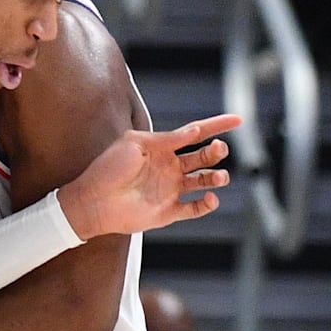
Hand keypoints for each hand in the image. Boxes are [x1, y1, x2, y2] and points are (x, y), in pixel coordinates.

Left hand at [58, 113, 240, 238]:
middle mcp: (170, 168)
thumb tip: (194, 130)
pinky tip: (209, 198)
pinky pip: (195, 208)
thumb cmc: (108, 168)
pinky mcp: (169, 211)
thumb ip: (166, 139)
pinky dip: (207, 203)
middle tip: (217, 149)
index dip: (217, 125)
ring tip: (218, 176)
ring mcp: (171, 189)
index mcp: (162, 147)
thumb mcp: (135, 144)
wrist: (92, 201)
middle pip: (203, 157)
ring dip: (216, 177)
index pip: (195, 134)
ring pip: (204, 181)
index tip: (238, 119)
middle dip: (215, 152)